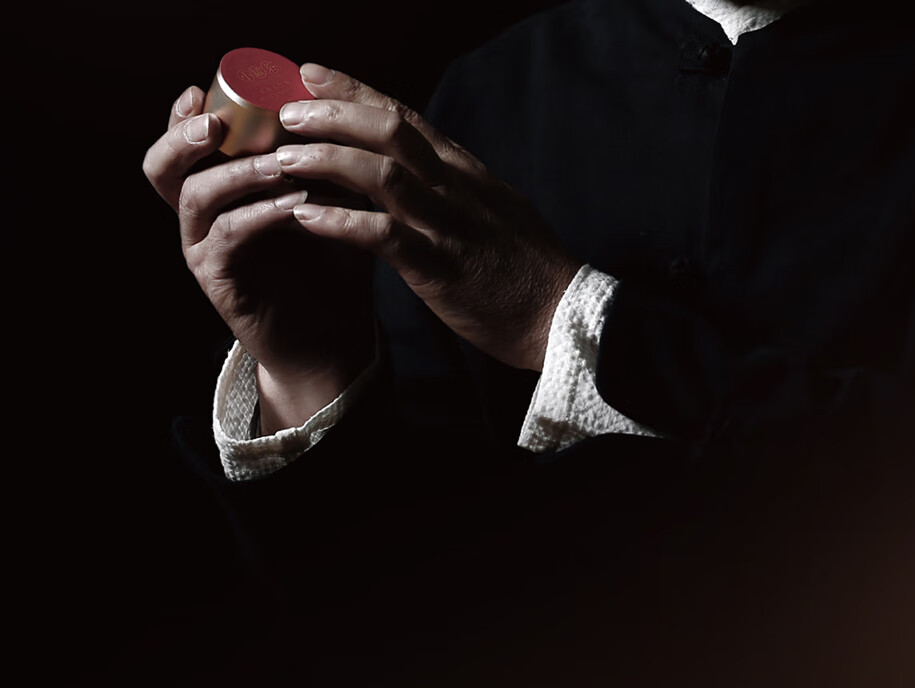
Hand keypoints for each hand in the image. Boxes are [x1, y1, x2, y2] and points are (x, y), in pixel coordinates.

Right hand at [143, 86, 374, 431]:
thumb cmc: (332, 259)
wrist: (335, 332)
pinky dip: (260, 214)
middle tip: (218, 122)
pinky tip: (294, 204)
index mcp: (221, 188)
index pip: (184, 144)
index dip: (184, 116)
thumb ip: (320, 155)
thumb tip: (329, 97)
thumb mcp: (331, 196)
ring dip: (238, 173)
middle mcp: (202, 216)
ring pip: (196, 196)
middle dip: (184, 137)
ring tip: (282, 162)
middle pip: (164, 167)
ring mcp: (205, 249)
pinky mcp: (220, 281)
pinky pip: (228, 236)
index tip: (206, 89)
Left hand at [276, 63, 581, 370]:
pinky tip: (306, 218)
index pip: (404, 115)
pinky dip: (341, 222)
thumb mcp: (492, 207)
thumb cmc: (523, 266)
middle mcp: (455, 187)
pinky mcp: (440, 268)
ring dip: (327, 160)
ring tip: (283, 158)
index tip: (310, 74)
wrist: (560, 315)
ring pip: (382, 174)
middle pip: (389, 131)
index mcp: (464, 170)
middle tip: (287, 113)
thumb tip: (412, 166)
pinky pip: (384, 236)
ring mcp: (448, 225)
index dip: (353, 91)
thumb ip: (452, 184)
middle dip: (333, 114)